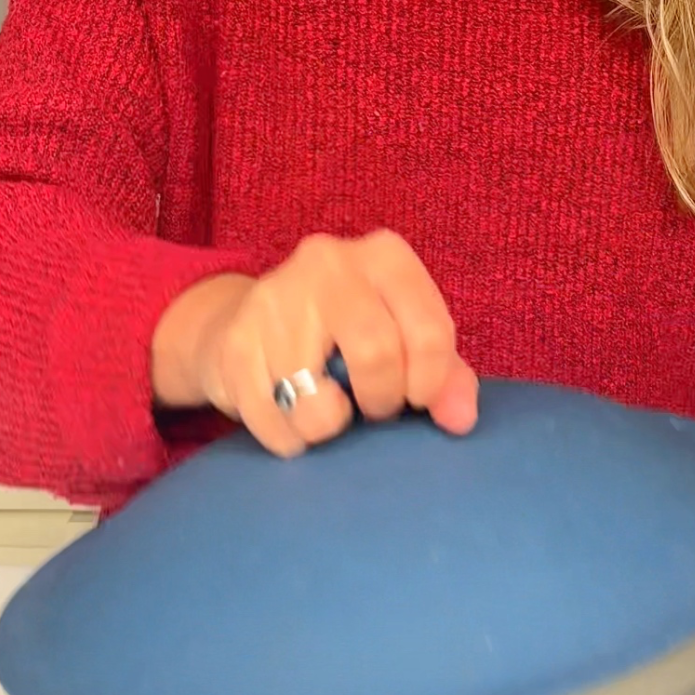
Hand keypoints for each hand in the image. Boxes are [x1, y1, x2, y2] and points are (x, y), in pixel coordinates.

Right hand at [150, 230, 477, 457]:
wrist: (247, 322)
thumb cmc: (345, 336)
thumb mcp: (404, 337)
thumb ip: (445, 376)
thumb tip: (459, 420)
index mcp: (385, 256)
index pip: (429, 331)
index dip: (430, 384)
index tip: (416, 400)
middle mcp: (329, 263)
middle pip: (375, 354)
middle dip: (381, 401)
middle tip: (374, 409)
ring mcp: (276, 297)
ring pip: (315, 398)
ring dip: (328, 427)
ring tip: (329, 416)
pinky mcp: (235, 340)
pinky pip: (271, 417)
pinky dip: (289, 438)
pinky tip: (291, 420)